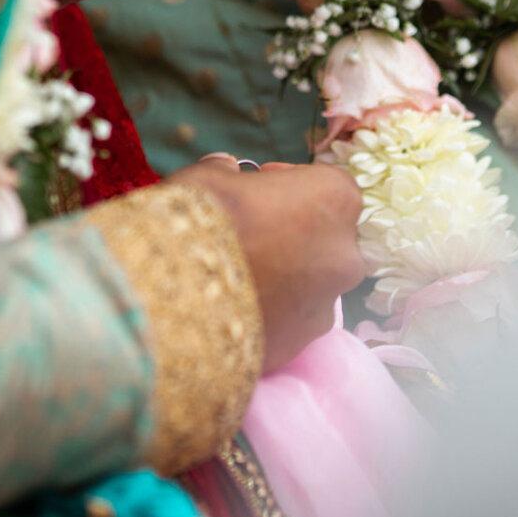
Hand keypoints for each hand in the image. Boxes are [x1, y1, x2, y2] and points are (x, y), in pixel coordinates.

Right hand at [172, 158, 364, 372]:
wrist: (173, 296)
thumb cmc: (201, 218)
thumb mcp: (211, 176)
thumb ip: (229, 171)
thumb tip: (228, 170)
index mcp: (335, 200)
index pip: (329, 184)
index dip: (293, 183)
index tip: (261, 186)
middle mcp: (345, 255)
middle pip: (325, 238)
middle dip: (294, 234)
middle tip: (250, 233)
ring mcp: (326, 307)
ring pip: (310, 285)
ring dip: (284, 278)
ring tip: (235, 278)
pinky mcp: (299, 346)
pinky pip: (287, 323)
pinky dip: (268, 315)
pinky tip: (230, 309)